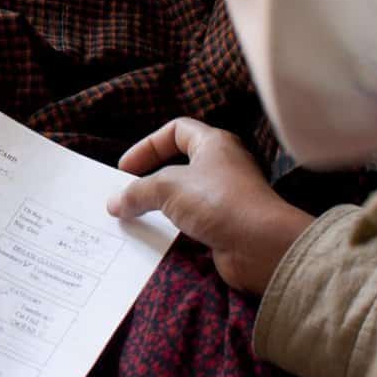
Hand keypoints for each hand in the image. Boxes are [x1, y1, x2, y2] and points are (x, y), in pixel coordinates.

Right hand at [112, 118, 313, 294]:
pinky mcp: (226, 226)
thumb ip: (137, 191)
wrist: (261, 246)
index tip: (126, 169)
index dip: (148, 146)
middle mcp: (223, 166)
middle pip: (179, 164)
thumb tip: (115, 203)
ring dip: (160, 206)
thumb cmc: (218, 201)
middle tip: (128, 193)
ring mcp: (225, 198)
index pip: (176, 131)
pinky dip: (172, 228)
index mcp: (214, 144)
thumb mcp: (167, 187)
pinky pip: (192, 222)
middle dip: (150, 178)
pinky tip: (156, 237)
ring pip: (184, 196)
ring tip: (136, 217)